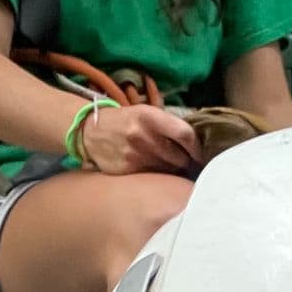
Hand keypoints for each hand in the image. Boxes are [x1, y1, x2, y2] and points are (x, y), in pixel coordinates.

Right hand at [80, 102, 201, 175]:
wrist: (91, 130)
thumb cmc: (126, 121)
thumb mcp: (146, 112)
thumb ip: (170, 125)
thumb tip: (198, 145)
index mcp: (149, 116)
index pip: (186, 135)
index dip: (197, 148)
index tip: (200, 155)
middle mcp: (142, 135)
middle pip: (180, 157)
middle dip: (186, 162)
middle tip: (187, 164)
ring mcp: (134, 155)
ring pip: (169, 171)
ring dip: (173, 171)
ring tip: (169, 167)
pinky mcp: (127, 170)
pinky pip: (154, 179)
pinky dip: (159, 179)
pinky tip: (155, 174)